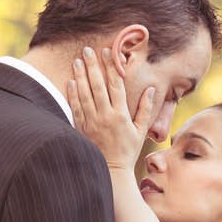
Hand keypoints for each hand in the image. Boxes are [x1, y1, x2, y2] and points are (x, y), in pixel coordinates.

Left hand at [68, 46, 154, 170]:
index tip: (109, 52)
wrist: (110, 170)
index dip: (112, 67)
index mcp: (121, 115)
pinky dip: (73, 94)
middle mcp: (105, 116)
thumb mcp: (140, 130)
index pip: (116, 85)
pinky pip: (76, 108)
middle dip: (93, 66)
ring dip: (80, 76)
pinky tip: (71, 81)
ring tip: (78, 61)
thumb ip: (145, 109)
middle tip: (88, 50)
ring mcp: (91, 122)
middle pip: (97, 86)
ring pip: (84, 94)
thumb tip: (151, 89)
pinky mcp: (82, 128)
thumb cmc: (128, 150)